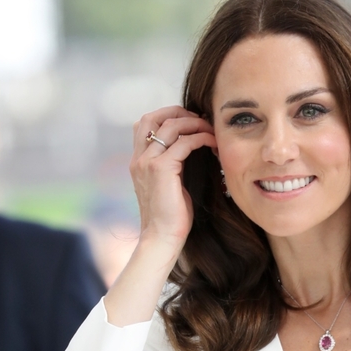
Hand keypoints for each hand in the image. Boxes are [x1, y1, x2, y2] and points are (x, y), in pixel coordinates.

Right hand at [130, 105, 216, 250]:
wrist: (162, 237)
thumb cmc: (170, 217)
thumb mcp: (169, 185)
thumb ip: (173, 166)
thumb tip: (190, 151)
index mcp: (138, 161)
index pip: (145, 124)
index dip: (167, 116)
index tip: (190, 122)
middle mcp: (139, 158)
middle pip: (152, 117)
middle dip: (178, 112)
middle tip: (200, 119)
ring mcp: (147, 162)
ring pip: (170, 126)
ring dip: (193, 123)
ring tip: (210, 128)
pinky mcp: (161, 169)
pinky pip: (183, 143)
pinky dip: (200, 138)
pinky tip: (212, 142)